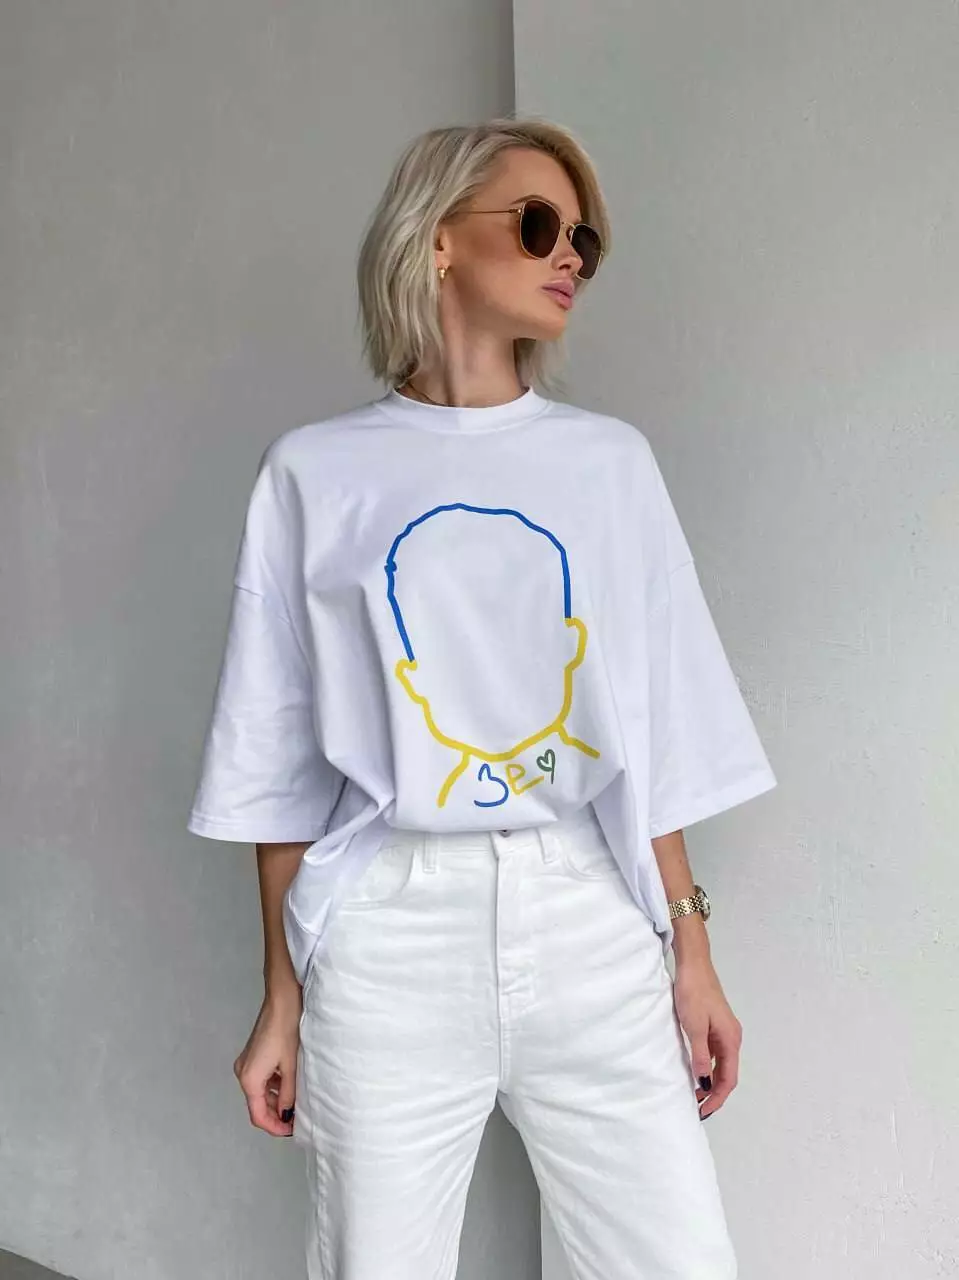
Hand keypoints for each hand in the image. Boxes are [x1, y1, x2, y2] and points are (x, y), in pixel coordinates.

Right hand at [233, 985, 301, 1136]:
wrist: (282, 1000)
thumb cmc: (287, 1030)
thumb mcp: (291, 1066)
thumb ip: (288, 1094)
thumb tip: (287, 1115)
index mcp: (249, 1079)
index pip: (258, 1115)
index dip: (274, 1127)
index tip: (291, 1131)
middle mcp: (242, 1073)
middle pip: (257, 1105)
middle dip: (276, 1115)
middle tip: (296, 1119)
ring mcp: (246, 1063)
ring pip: (259, 1092)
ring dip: (276, 1100)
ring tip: (296, 1103)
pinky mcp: (252, 1055)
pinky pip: (261, 1079)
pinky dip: (273, 1086)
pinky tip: (289, 1085)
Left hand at [671, 956, 741, 1119]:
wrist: (694, 965)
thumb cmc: (693, 993)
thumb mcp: (694, 1027)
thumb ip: (701, 1056)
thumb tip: (705, 1084)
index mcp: (731, 1040)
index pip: (728, 1079)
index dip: (717, 1098)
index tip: (703, 1112)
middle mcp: (732, 1037)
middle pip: (727, 1074)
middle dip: (714, 1093)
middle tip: (698, 1109)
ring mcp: (724, 1031)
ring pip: (721, 1064)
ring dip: (711, 1081)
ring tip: (695, 1094)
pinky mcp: (715, 1025)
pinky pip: (715, 1053)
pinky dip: (707, 1066)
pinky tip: (696, 1071)